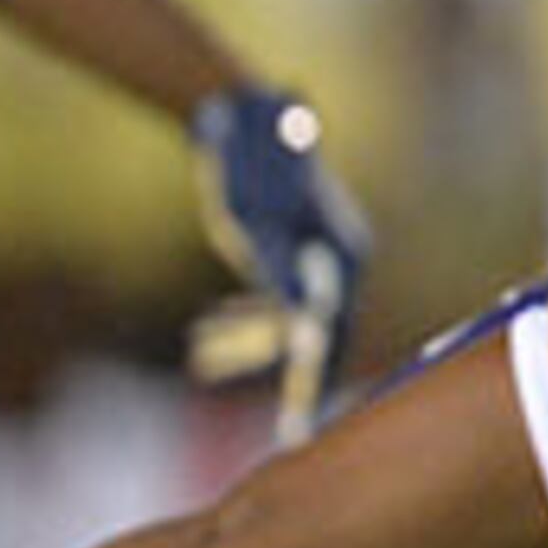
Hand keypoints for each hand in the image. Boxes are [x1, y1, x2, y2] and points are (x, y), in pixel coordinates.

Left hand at [185, 87, 370, 440]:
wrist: (241, 116)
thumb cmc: (247, 168)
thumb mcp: (255, 225)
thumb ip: (277, 273)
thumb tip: (301, 326)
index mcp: (342, 255)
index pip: (336, 332)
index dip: (320, 382)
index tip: (310, 427)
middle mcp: (338, 258)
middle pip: (319, 332)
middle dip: (294, 376)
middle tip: (289, 431)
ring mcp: (315, 252)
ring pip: (289, 317)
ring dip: (250, 343)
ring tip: (204, 360)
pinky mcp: (289, 246)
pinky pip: (273, 298)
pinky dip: (245, 318)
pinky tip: (208, 332)